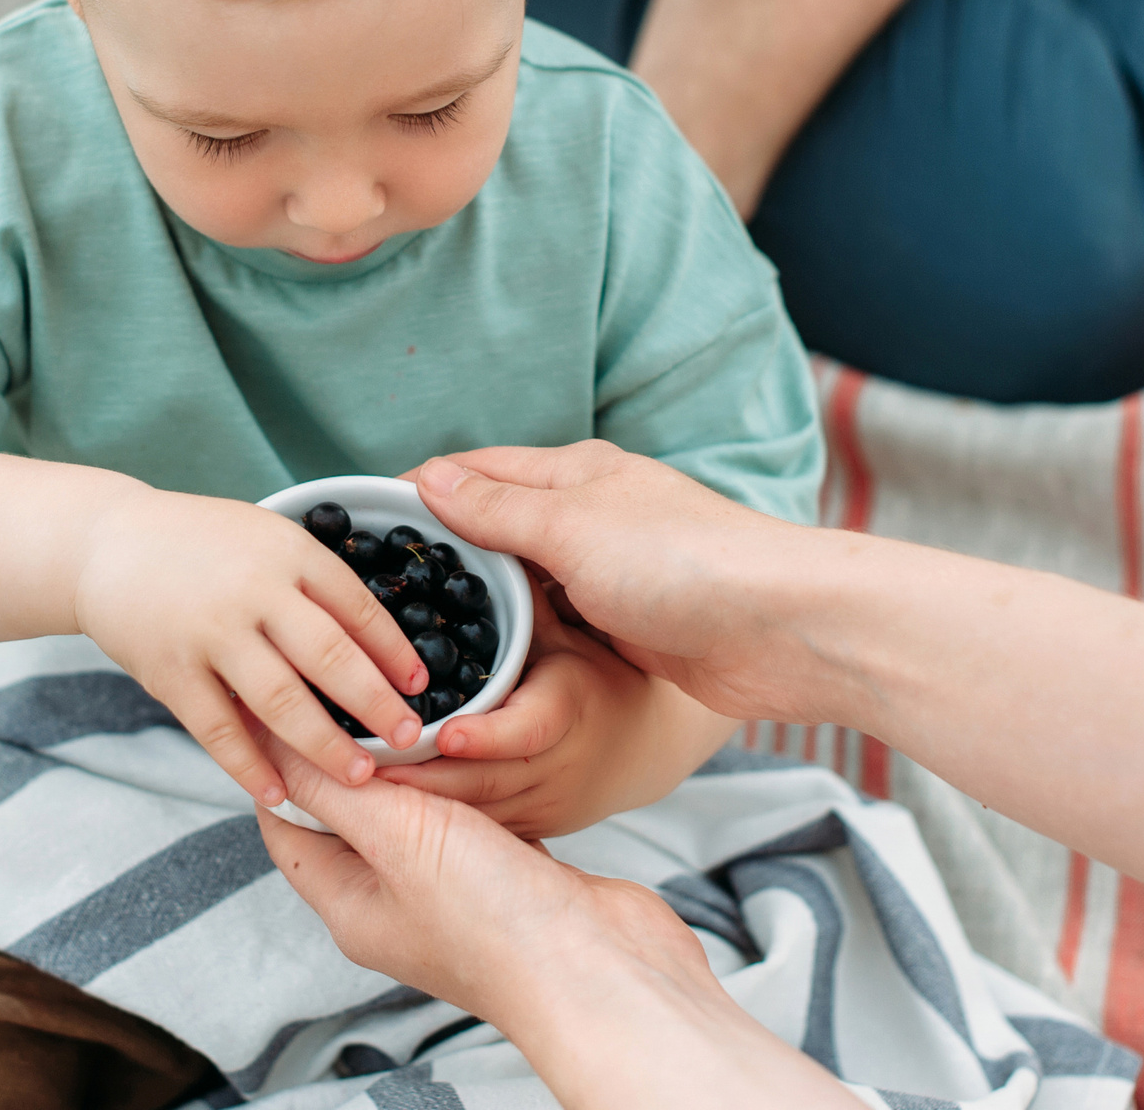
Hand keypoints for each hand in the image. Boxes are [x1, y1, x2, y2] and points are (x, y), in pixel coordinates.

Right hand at [75, 490, 430, 806]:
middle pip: (331, 656)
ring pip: (281, 702)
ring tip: (360, 777)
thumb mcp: (266, 536)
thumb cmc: (201, 543)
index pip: (358, 606)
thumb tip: (380, 644)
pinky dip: (252, 768)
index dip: (396, 651)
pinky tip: (280, 794)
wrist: (105, 542)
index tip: (423, 687)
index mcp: (288, 550)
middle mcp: (254, 591)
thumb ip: (314, 582)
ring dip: (326, 745)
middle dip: (376, 705)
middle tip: (409, 741)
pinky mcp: (171, 673)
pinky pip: (220, 731)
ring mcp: (210, 634)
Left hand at [255, 738, 713, 1029]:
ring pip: (413, 812)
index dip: (281, 764)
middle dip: (347, 755)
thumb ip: (336, 789)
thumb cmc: (494, 918)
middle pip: (350, 815)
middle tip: (348, 689)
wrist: (600, 966)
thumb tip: (274, 748)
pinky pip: (468, 817)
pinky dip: (465, 781)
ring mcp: (451, 893)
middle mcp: (394, 903)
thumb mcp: (396, 838)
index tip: (283, 702)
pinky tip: (474, 743)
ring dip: (410, 764)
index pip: (290, 825)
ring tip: (406, 703)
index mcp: (351, 904)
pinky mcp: (503, 877)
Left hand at [375, 597, 730, 838]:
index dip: (482, 735)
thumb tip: (456, 518)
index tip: (436, 734)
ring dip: (411, 809)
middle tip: (348, 765)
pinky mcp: (531, 831)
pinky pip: (474, 832)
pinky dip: (429, 826)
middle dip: (412, 780)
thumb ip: (520, 585)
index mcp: (569, 707)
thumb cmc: (608, 661)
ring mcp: (545, 807)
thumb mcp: (570, 620)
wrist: (658, 736)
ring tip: (343, 792)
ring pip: (471, 819)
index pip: (527, 727)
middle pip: (478, 785)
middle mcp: (558, 767)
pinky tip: (371, 818)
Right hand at [413, 443, 847, 726]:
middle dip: (440, 556)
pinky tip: (483, 670)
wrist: (782, 631)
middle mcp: (589, 519)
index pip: (474, 472)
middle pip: (494, 532)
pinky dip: (519, 645)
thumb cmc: (686, 563)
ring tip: (412, 641)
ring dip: (478, 607)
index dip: (418, 493)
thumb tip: (428, 477)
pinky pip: (554, 632)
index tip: (361, 526)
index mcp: (575, 474)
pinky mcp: (626, 629)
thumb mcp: (573, 526)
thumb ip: (498, 508)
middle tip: (375, 596)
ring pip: (522, 587)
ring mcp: (608, 576)